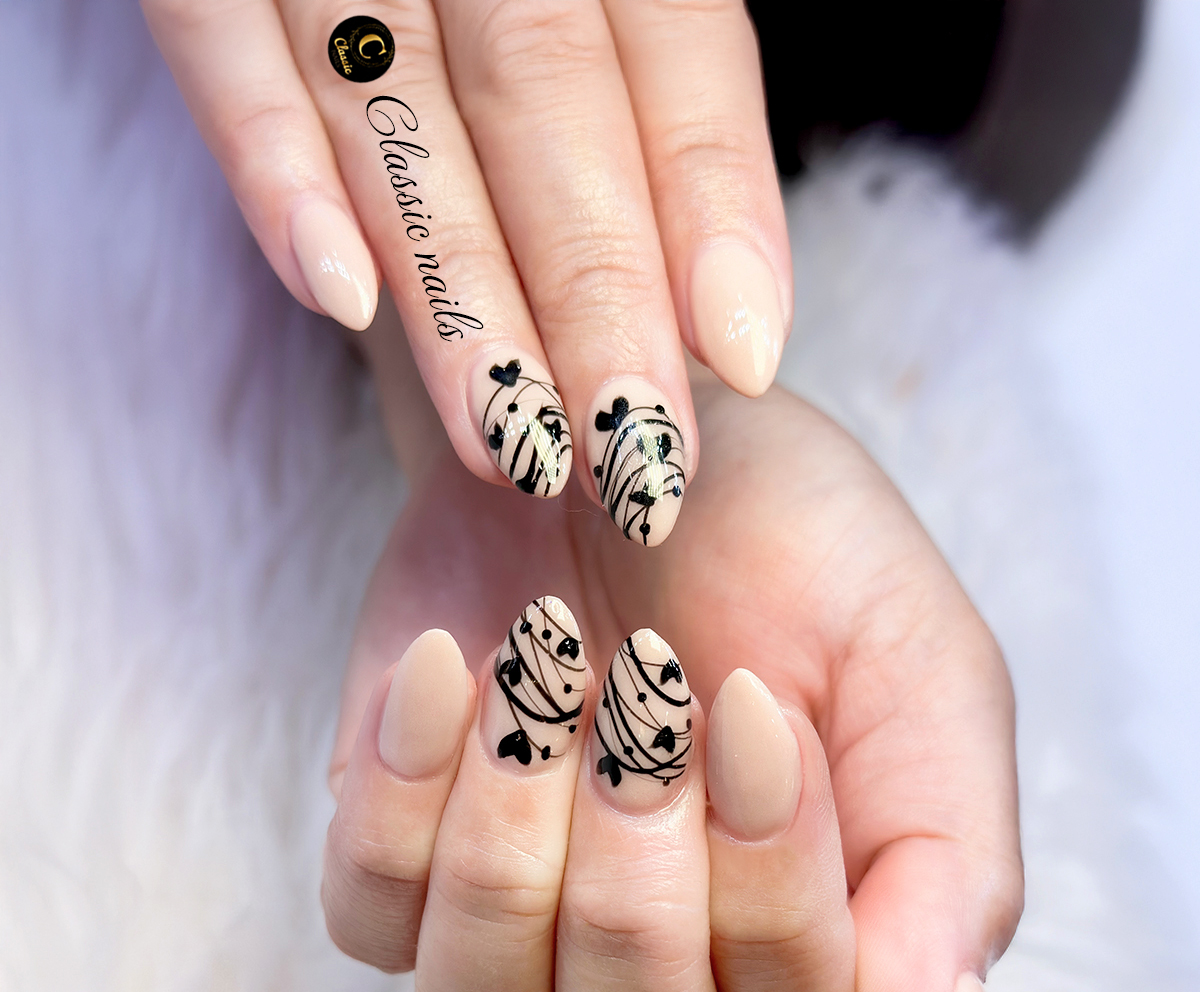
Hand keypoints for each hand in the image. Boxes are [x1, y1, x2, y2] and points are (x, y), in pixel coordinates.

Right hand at [142, 0, 789, 544]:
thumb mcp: (592, 14)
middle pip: (546, 91)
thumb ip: (647, 124)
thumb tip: (718, 316)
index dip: (714, 200)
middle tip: (629, 451)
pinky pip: (219, 42)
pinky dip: (274, 167)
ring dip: (456, 285)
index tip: (742, 356)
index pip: (678, 46)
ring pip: (399, 101)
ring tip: (511, 436)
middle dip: (593, 287)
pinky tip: (337, 298)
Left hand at [321, 366, 1021, 991]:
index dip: (769, 893)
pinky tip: (451, 665)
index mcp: (815, 963)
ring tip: (547, 676)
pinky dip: (406, 791)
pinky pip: (368, 917)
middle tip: (649, 698)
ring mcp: (515, 938)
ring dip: (514, 853)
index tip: (750, 703)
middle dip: (639, 890)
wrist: (636, 435)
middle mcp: (663, 987)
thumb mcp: (918, 681)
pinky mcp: (401, 865)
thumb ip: (948, 882)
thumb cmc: (795, 554)